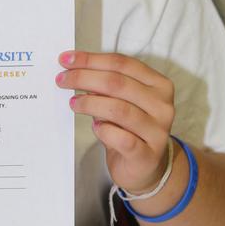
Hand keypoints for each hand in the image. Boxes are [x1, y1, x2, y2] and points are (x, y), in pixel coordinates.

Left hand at [56, 50, 174, 193]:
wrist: (144, 166)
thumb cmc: (129, 128)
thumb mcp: (120, 101)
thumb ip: (105, 85)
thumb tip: (74, 69)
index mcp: (158, 84)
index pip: (122, 64)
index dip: (91, 59)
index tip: (66, 59)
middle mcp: (162, 105)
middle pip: (118, 83)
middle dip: (84, 78)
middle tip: (62, 80)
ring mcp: (157, 131)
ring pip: (119, 109)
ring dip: (90, 104)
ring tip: (73, 103)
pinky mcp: (147, 154)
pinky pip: (122, 138)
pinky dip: (104, 130)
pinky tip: (95, 127)